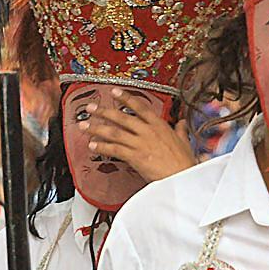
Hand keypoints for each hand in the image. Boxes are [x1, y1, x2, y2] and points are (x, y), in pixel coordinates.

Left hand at [81, 87, 195, 181]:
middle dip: (103, 111)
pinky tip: (93, 145)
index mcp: (159, 125)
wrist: (182, 178)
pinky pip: (114, 149)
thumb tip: (182, 123)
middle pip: (121, 117)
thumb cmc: (184, 163)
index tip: (114, 91)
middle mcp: (147, 131)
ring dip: (97, 128)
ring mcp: (140, 143)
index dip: (125, 97)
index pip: (139, 106)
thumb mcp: (184, 142)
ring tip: (84, 126)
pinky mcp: (135, 157)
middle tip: (90, 108)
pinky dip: (102, 147)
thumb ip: (180, 131)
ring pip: (114, 132)